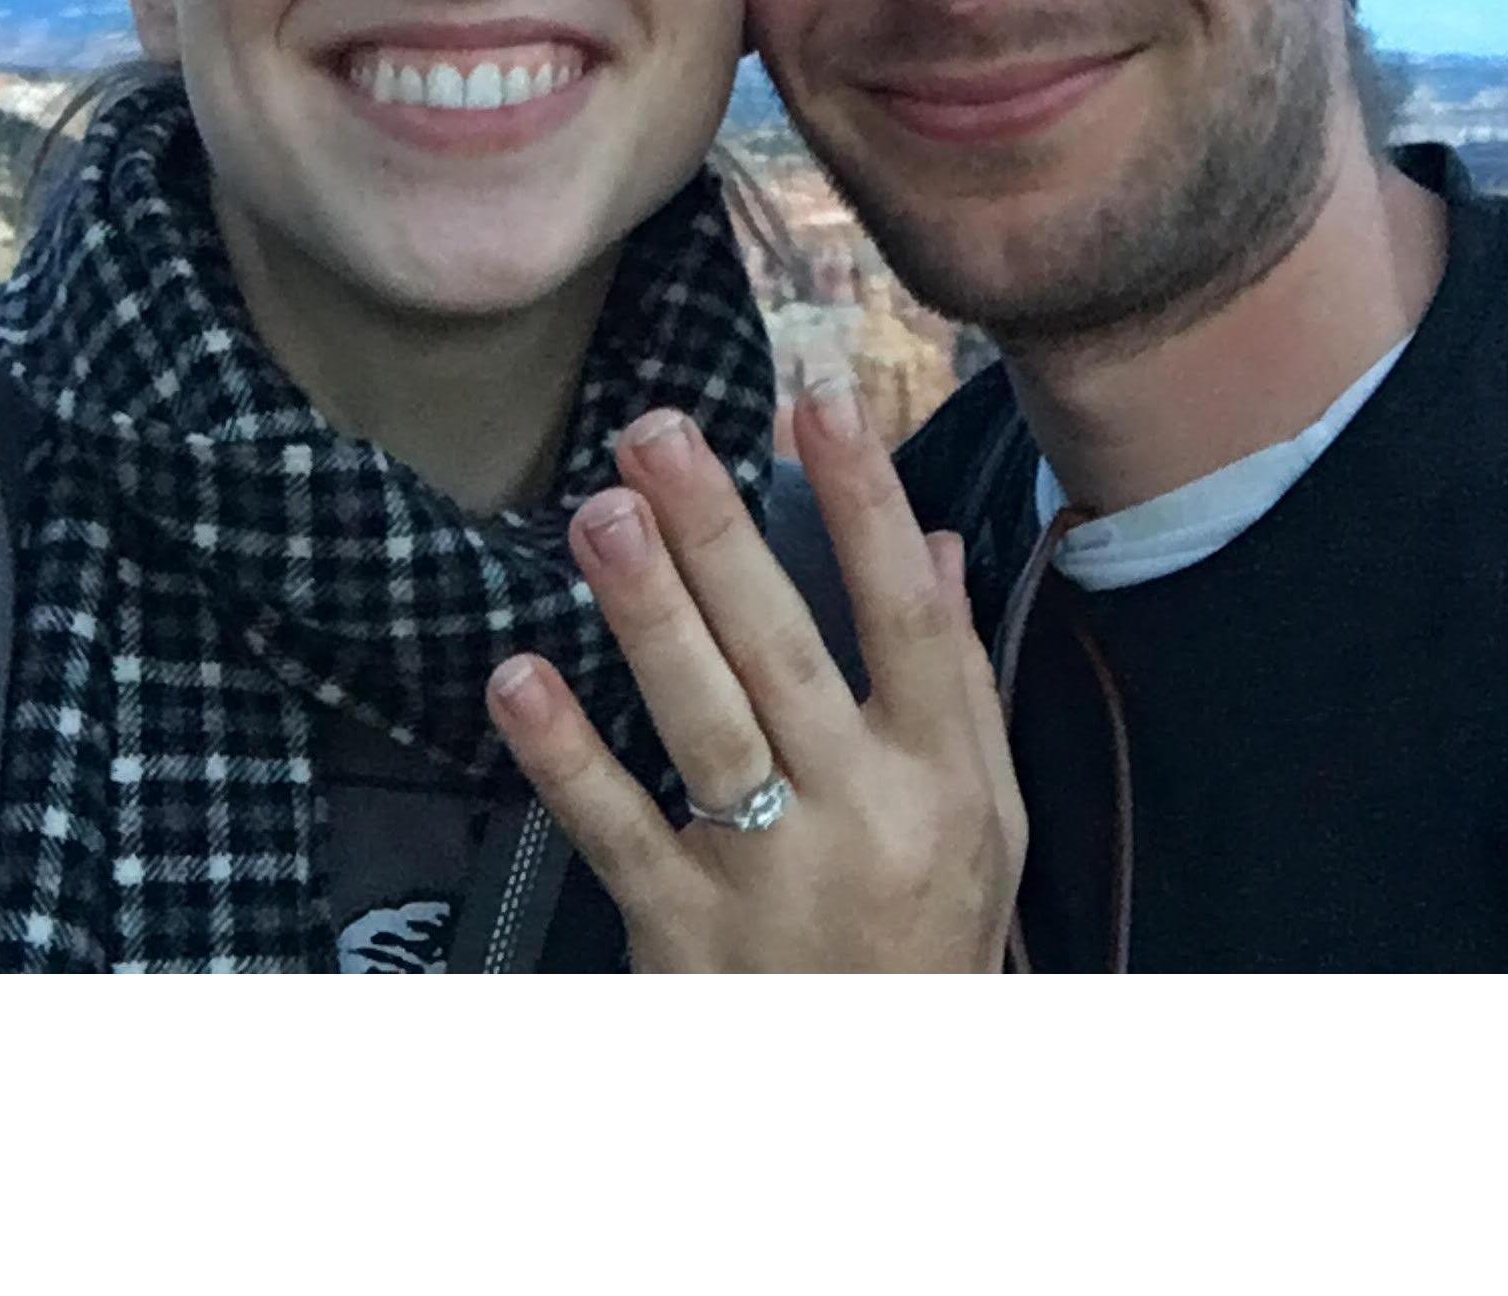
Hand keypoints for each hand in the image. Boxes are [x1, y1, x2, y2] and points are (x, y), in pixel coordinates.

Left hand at [485, 377, 1026, 970]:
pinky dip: (566, 756)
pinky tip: (520, 677)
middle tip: (657, 432)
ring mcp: (768, 874)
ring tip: (599, 515)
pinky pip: (617, 829)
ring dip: (648, 614)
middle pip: (785, 651)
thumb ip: (958, 677)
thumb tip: (933, 542)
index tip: (816, 401)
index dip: (863, 503)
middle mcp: (860, 812)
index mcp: (939, 774)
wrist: (886, 1106)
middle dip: (721, 533)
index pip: (903, 616)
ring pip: (704, 724)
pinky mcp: (681, 931)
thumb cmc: (932, 938)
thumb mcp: (986, 814)